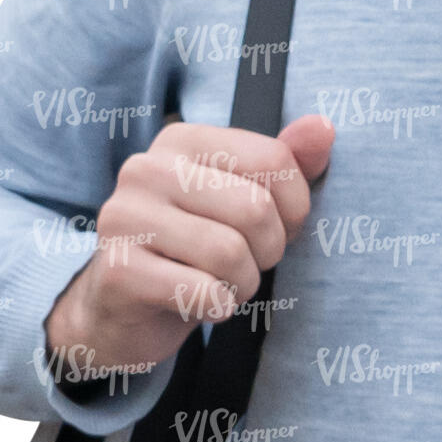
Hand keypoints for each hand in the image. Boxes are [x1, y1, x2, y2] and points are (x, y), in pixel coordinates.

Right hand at [43, 112, 336, 379]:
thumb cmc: (189, 255)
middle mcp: (146, 169)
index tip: (271, 230)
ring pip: (230, 253)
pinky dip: (215, 309)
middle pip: (255, 209)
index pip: (274, 159)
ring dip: (241, 285)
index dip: (294, 209)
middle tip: (242, 266)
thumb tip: (323, 128)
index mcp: (181, 141)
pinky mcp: (118, 269)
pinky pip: (202, 292)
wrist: (119, 313)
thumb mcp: (239, 204)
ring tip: (219, 285)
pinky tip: (196, 304)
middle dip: (266, 252)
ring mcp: (125, 217)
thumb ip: (282, 165)